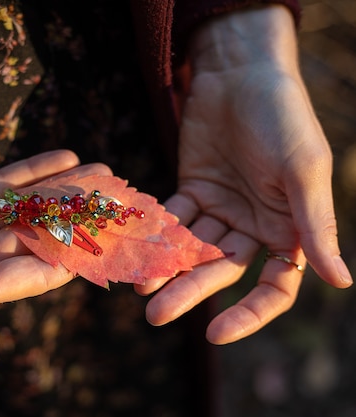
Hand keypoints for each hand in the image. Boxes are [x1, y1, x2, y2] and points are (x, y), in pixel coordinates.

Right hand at [0, 150, 111, 370]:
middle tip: (121, 197)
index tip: (118, 243)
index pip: (38, 273)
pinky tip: (65, 156)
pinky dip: (31, 173)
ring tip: (103, 170)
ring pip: (26, 209)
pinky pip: (0, 186)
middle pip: (40, 237)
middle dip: (80, 217)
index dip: (79, 258)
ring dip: (63, 190)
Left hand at [135, 6, 351, 343]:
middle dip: (189, 293)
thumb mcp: (304, 170)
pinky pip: (171, 219)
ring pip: (191, 250)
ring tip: (137, 286)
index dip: (249, 313)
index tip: (216, 333)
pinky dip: (154, 234)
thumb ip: (313, 226)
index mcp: (288, 229)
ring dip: (165, 268)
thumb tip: (341, 281)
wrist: (240, 73)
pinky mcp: (191, 190)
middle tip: (154, 314)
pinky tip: (133, 247)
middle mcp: (253, 225)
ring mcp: (220, 210)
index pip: (274, 286)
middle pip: (221, 271)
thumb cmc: (282, 116)